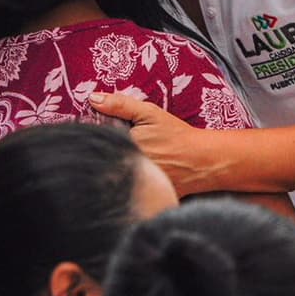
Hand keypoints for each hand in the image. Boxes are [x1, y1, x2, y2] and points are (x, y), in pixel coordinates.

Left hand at [88, 92, 217, 196]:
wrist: (202, 161)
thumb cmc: (176, 136)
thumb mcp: (150, 114)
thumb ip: (120, 105)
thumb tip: (92, 98)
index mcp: (123, 147)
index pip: (97, 142)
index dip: (96, 137)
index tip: (98, 132)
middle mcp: (125, 169)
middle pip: (101, 160)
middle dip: (104, 153)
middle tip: (114, 148)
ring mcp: (133, 185)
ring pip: (110, 176)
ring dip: (111, 168)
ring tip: (128, 161)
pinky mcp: (141, 197)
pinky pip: (124, 191)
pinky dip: (125, 183)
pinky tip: (133, 174)